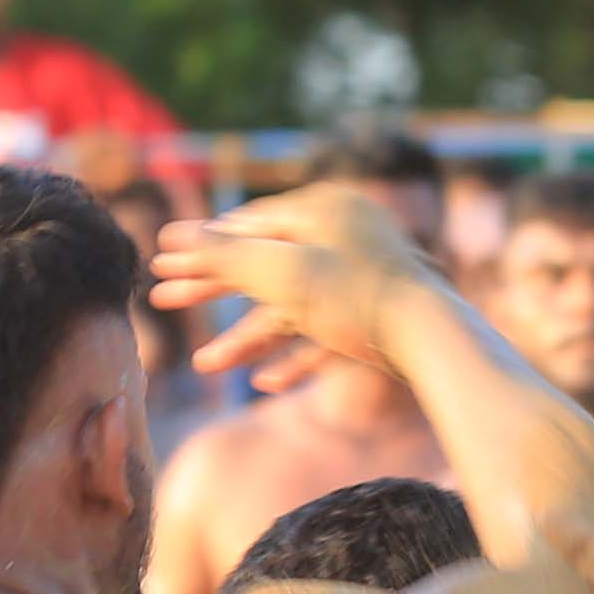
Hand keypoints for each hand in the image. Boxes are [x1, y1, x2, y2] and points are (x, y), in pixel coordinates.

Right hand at [147, 179, 439, 385]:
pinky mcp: (378, 317)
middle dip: (211, 291)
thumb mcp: (280, 274)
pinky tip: (265, 386)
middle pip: (263, 264)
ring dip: (244, 340)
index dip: (198, 246)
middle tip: (162, 299)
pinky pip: (326, 335)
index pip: (246, 225)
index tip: (159, 259)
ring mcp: (363, 275)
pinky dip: (295, 358)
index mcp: (322, 208)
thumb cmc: (357, 299)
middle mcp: (343, 234)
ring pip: (290, 307)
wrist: (434, 339)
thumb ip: (225, 257)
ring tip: (204, 365)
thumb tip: (175, 238)